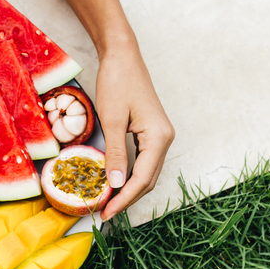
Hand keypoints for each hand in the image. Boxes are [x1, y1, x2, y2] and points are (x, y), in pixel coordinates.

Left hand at [94, 37, 174, 220]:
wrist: (122, 56)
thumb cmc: (117, 82)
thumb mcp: (112, 119)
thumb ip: (115, 153)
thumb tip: (114, 185)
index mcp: (159, 137)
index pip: (142, 179)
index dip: (124, 199)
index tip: (106, 212)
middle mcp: (165, 139)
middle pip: (148, 180)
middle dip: (127, 199)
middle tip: (104, 212)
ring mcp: (160, 135)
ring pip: (147, 172)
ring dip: (129, 189)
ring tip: (107, 202)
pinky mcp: (152, 132)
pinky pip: (143, 161)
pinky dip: (130, 175)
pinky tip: (114, 181)